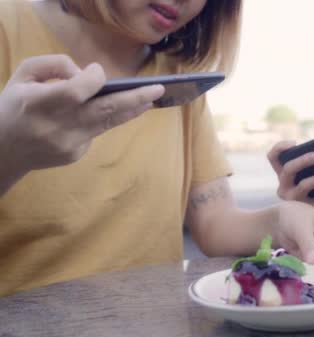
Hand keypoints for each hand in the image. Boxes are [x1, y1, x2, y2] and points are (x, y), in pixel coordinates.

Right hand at [0, 55, 164, 173]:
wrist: (3, 151)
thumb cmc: (14, 106)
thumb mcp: (22, 77)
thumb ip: (53, 66)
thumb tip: (87, 74)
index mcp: (38, 104)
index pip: (76, 91)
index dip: (92, 79)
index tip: (97, 71)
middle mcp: (56, 127)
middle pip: (103, 111)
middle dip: (134, 98)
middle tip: (158, 89)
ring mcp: (68, 144)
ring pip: (108, 123)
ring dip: (132, 110)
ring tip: (151, 98)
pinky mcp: (76, 154)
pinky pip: (96, 131)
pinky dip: (104, 119)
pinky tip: (117, 110)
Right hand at [267, 140, 313, 208]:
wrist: (312, 215)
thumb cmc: (312, 184)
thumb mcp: (306, 174)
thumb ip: (312, 162)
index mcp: (282, 174)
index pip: (273, 157)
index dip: (280, 147)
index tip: (295, 142)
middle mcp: (284, 187)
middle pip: (288, 169)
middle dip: (303, 160)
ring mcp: (294, 199)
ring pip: (304, 185)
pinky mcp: (308, 209)